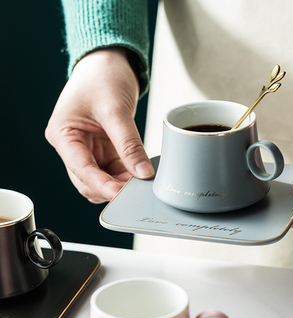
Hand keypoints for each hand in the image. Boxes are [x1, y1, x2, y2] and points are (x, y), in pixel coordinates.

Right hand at [45, 48, 153, 202]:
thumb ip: (129, 144)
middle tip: (137, 188)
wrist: (109, 62)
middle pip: (88, 181)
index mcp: (62, 135)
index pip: (81, 169)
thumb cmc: (103, 77)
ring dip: (120, 184)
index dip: (102, 185)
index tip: (122, 194)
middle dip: (111, 187)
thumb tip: (143, 173)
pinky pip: (114, 172)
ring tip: (141, 180)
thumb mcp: (116, 110)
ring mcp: (88, 150)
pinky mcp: (103, 150)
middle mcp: (72, 146)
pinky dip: (126, 176)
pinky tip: (140, 173)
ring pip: (102, 180)